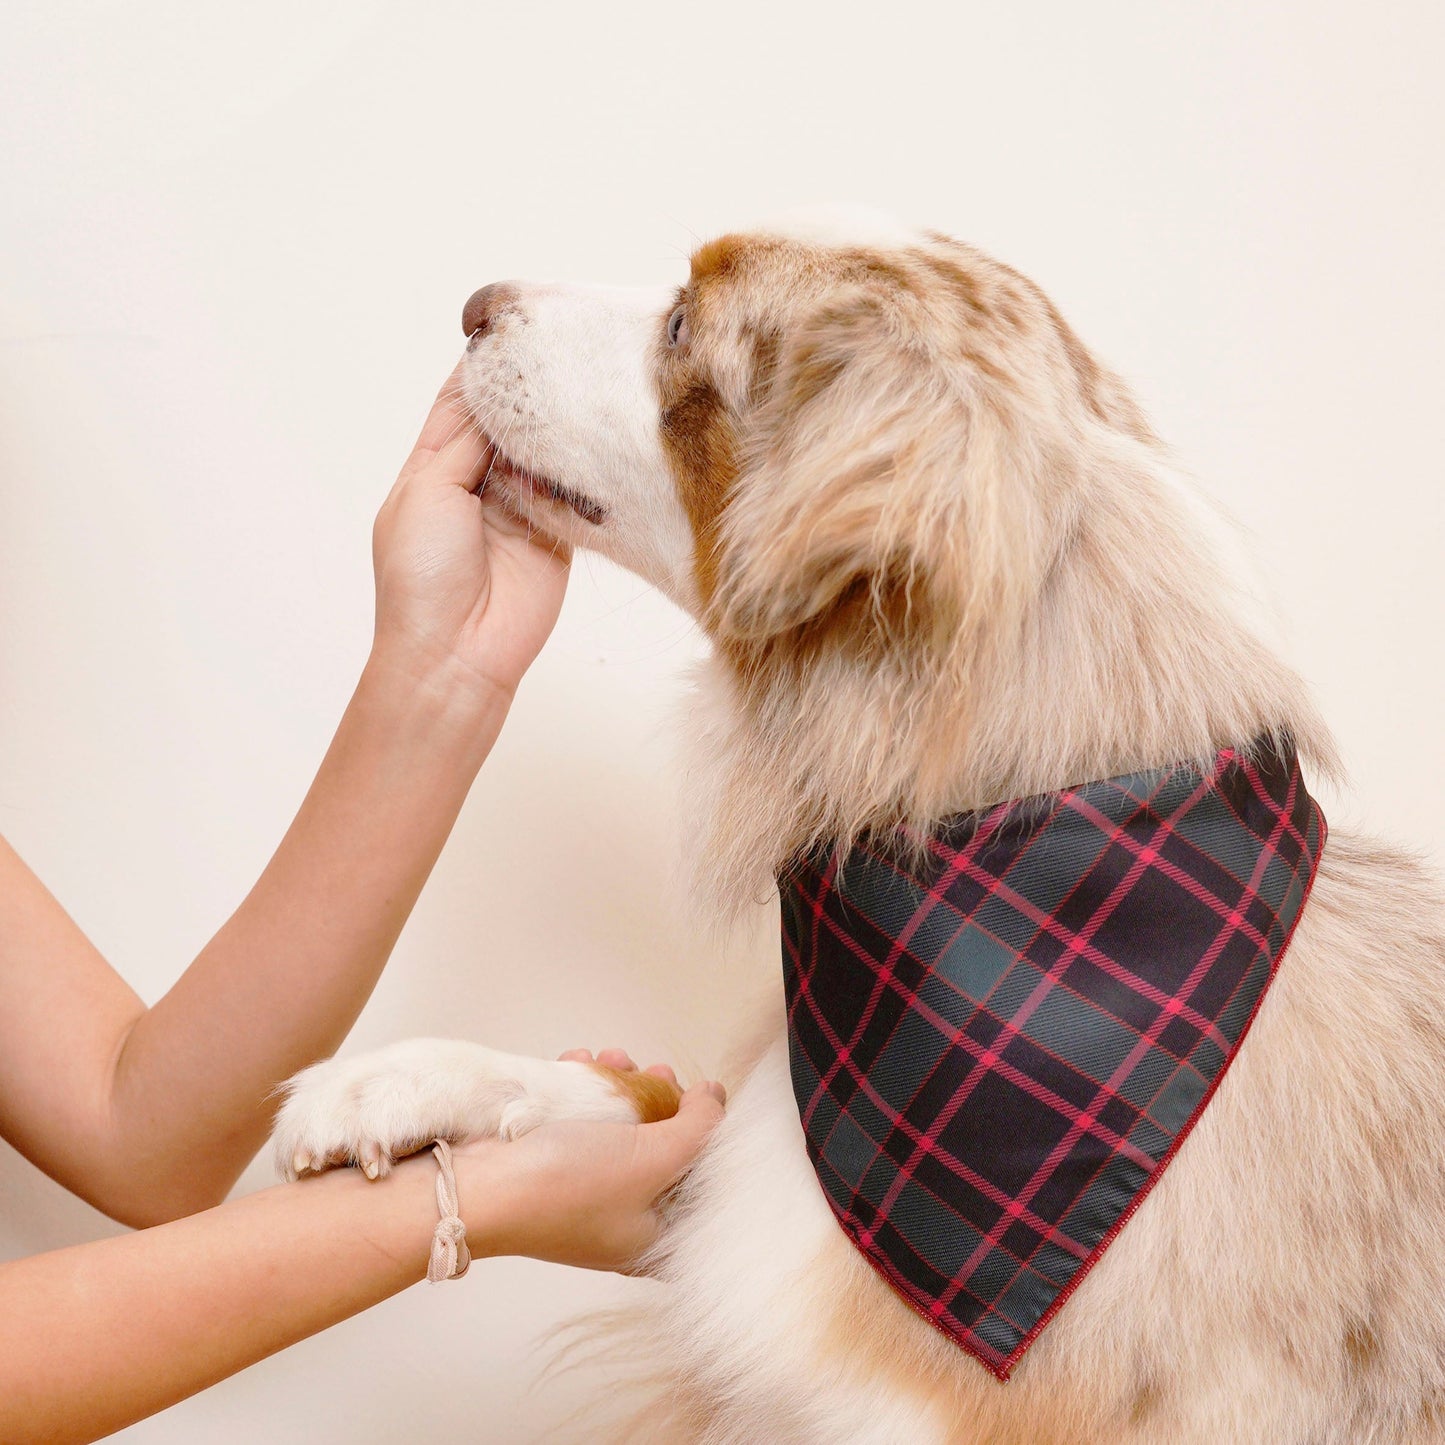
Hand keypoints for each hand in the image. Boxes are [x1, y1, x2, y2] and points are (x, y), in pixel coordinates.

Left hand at [370, 365, 571, 703]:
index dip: (483, 369)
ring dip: (558, 427)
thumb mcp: (428, 490)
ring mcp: (520, 508)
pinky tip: (594, 436)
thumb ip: (465, 441)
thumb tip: (499, 399)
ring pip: (545, 451)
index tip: (511, 329)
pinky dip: (582, 469)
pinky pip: (575, 492)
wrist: (455, 653)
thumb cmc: (420, 579)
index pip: (461, 404)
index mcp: (433, 467)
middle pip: (508, 422)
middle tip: (560, 351)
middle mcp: (478, 482)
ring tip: (581, 385)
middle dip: (529, 392)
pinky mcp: (558, 535)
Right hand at [454, 1049, 726, 1272]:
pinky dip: (584, 1090)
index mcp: (656, 1240)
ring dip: (622, 1086)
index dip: (710, 1142)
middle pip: (663, 1153)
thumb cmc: (570, 1186)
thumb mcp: (653, 1157)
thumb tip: (716, 1099)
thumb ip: (697, 1128)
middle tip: (659, 1072)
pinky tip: (578, 1061)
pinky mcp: (555, 1167)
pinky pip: (583, 1124)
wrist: (480, 1190)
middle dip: (663, 1101)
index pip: (704, 1192)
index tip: (702, 1103)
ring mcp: (587, 1194)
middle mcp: (624, 1222)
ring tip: (613, 1057)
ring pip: (621, 1131)